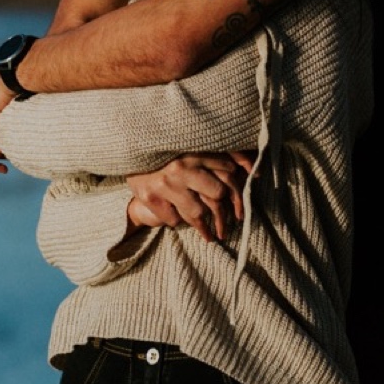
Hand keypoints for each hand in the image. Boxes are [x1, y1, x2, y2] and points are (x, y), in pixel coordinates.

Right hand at [126, 152, 254, 242]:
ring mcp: (165, 184)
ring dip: (202, 224)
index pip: (228, 173)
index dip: (238, 194)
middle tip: (226, 225)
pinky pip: (174, 220)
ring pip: (197, 213)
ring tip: (208, 233)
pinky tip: (177, 219)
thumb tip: (256, 172)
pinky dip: (177, 221)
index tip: (240, 210)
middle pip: (217, 195)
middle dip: (222, 212)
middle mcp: (182, 167)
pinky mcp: (150, 197)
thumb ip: (224, 156)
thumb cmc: (165, 154)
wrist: (127, 150)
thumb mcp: (192, 150)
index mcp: (195, 152)